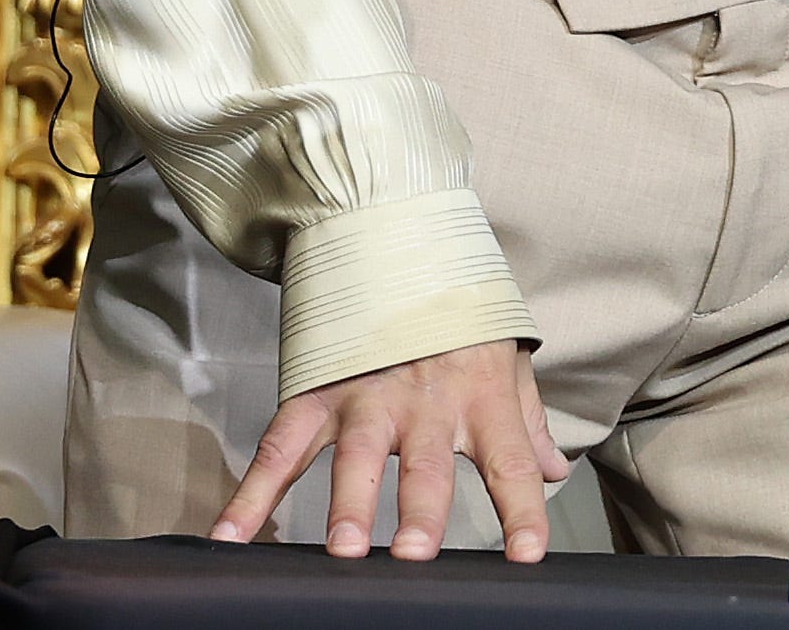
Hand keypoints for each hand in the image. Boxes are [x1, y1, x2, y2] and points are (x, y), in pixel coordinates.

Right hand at [212, 339, 568, 561]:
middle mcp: (424, 399)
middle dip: (421, 508)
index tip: (529, 556)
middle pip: (426, 461)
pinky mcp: (316, 390)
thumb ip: (526, 420)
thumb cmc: (458, 310)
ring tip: (343, 546)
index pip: (511, 461)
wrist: (396, 233)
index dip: (522, 508)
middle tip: (415, 552)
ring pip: (355, 455)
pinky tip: (233, 534)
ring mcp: (366, 394)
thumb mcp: (504, 354)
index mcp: (479, 393)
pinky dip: (252, 493)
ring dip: (349, 501)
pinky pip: (280, 446)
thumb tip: (556, 473)